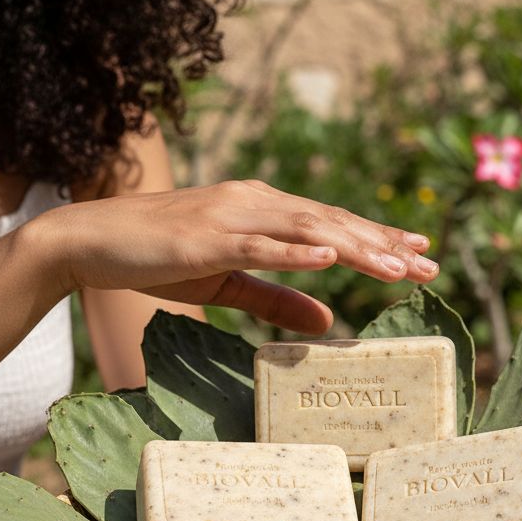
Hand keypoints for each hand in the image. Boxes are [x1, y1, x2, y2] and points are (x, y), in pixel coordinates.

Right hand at [40, 180, 437, 333]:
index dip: (376, 239)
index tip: (417, 254)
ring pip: (305, 229)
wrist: (92, 241)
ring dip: (354, 245)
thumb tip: (331, 316)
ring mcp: (230, 216)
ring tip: (397, 264)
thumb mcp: (228, 282)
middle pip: (331, 222)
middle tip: (429, 263)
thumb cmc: (159, 256)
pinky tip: (328, 256)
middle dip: (382, 244)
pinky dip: (294, 249)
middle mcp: (253, 204)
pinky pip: (257, 244)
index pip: (331, 224)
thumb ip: (279, 297)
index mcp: (261, 211)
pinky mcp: (205, 237)